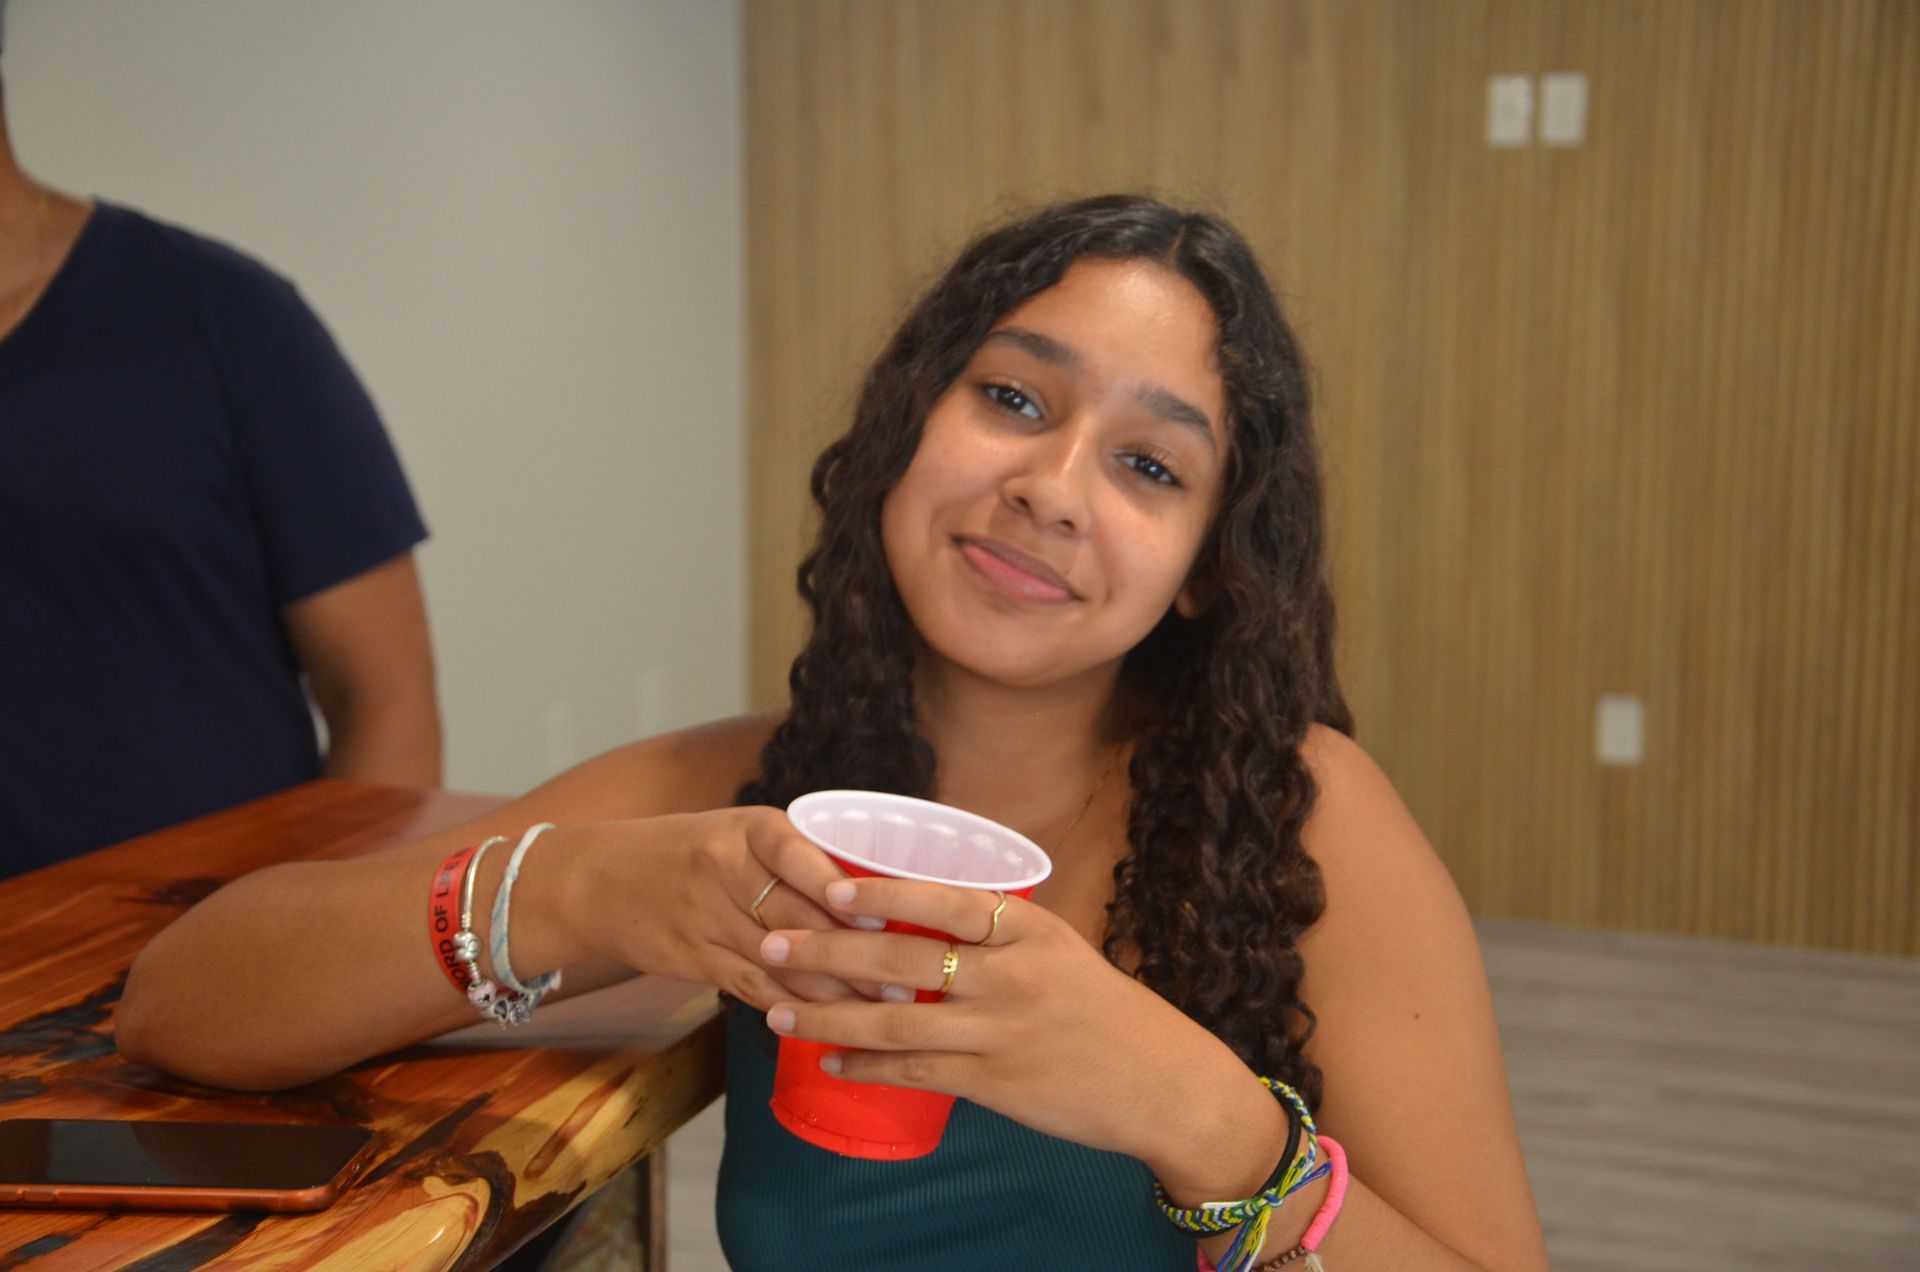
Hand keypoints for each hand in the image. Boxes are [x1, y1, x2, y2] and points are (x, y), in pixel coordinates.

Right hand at [568, 808, 882, 1008]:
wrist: (600, 880)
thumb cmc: (691, 851)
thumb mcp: (739, 832)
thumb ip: (798, 855)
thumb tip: (879, 889)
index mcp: (745, 828)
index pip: (795, 855)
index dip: (835, 887)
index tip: (879, 916)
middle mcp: (723, 870)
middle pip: (795, 916)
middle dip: (854, 952)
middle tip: (907, 978)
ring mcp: (705, 918)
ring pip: (779, 959)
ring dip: (834, 989)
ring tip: (883, 1008)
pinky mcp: (694, 960)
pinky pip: (751, 987)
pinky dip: (790, 1007)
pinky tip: (826, 1023)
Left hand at [755, 875, 1264, 1166]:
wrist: (1162, 1083)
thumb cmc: (1107, 1013)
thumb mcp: (1061, 951)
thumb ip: (998, 934)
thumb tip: (922, 914)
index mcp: (1029, 929)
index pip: (942, 900)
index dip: (880, 894)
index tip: (827, 885)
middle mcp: (1012, 975)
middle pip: (903, 958)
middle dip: (828, 951)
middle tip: (772, 944)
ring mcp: (1002, 1031)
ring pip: (897, 1021)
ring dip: (830, 1017)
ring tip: (778, 1014)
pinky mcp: (995, 1083)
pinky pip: (916, 1072)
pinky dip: (868, 1066)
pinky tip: (831, 1062)